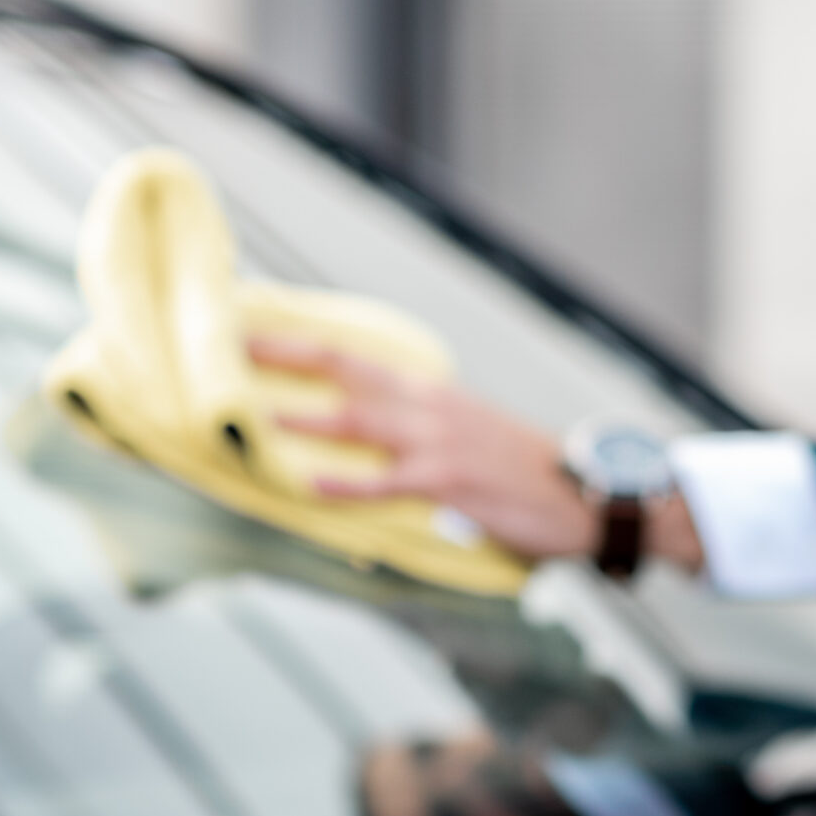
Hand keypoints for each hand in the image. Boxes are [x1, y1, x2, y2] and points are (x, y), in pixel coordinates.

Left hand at [247, 337, 706, 572]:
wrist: (586, 495)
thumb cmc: (524, 474)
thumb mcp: (469, 438)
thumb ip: (419, 434)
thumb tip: (371, 439)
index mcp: (430, 394)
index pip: (356, 357)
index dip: (303, 338)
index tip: (252, 321)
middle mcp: (429, 407)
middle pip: (346, 370)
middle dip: (285, 355)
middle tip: (229, 342)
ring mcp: (439, 443)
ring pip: (359, 419)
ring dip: (304, 414)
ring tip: (253, 413)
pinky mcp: (452, 482)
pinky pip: (390, 481)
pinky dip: (349, 482)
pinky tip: (313, 484)